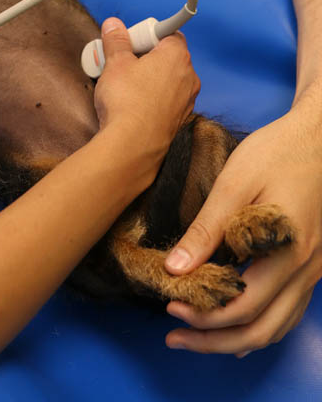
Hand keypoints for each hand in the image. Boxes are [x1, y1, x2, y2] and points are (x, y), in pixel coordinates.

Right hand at [93, 18, 199, 183]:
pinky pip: (165, 99)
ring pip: (166, 79)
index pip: (168, 33)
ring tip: (123, 85)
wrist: (133, 144)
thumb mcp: (115, 63)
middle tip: (121, 62)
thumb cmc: (127, 101)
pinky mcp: (179, 119)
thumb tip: (113, 25)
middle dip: (144, 56)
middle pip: (167, 56)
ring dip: (148, 78)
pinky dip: (152, 97)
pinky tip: (132, 104)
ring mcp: (186, 100)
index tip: (130, 41)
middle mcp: (188, 76)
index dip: (147, 34)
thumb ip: (116, 41)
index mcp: (176, 56)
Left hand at [164, 101, 321, 355]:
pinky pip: (289, 309)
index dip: (205, 316)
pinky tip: (235, 320)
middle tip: (175, 335)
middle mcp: (306, 270)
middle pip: (262, 328)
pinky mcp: (313, 263)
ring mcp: (314, 270)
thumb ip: (207, 230)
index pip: (244, 306)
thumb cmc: (277, 152)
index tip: (169, 306)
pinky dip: (260, 324)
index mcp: (288, 252)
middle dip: (215, 339)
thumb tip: (174, 269)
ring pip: (279, 326)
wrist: (320, 135)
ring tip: (198, 334)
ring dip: (236, 337)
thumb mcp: (235, 183)